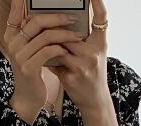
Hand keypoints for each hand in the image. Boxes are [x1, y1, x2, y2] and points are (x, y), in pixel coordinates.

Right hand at [5, 0, 84, 123]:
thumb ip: (34, 34)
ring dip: (64, 35)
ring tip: (76, 37)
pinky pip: (48, 51)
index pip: (16, 12)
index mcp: (11, 35)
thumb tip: (50, 14)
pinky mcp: (29, 68)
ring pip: (45, 36)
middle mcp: (13, 43)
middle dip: (57, 18)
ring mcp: (20, 56)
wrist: (28, 97)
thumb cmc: (32, 71)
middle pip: (36, 21)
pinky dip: (60, 49)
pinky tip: (67, 51)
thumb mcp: (30, 50)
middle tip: (72, 18)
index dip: (21, 1)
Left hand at [47, 0, 112, 115]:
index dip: (98, 2)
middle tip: (42, 22)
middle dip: (55, 28)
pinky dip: (47, 59)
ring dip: (48, 44)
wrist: (95, 101)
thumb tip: (61, 26)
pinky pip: (54, 62)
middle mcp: (94, 53)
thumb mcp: (94, 54)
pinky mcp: (72, 77)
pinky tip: (42, 58)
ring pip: (59, 46)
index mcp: (101, 43)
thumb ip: (83, 41)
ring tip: (39, 41)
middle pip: (69, 33)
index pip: (101, 18)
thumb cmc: (92, 74)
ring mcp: (83, 65)